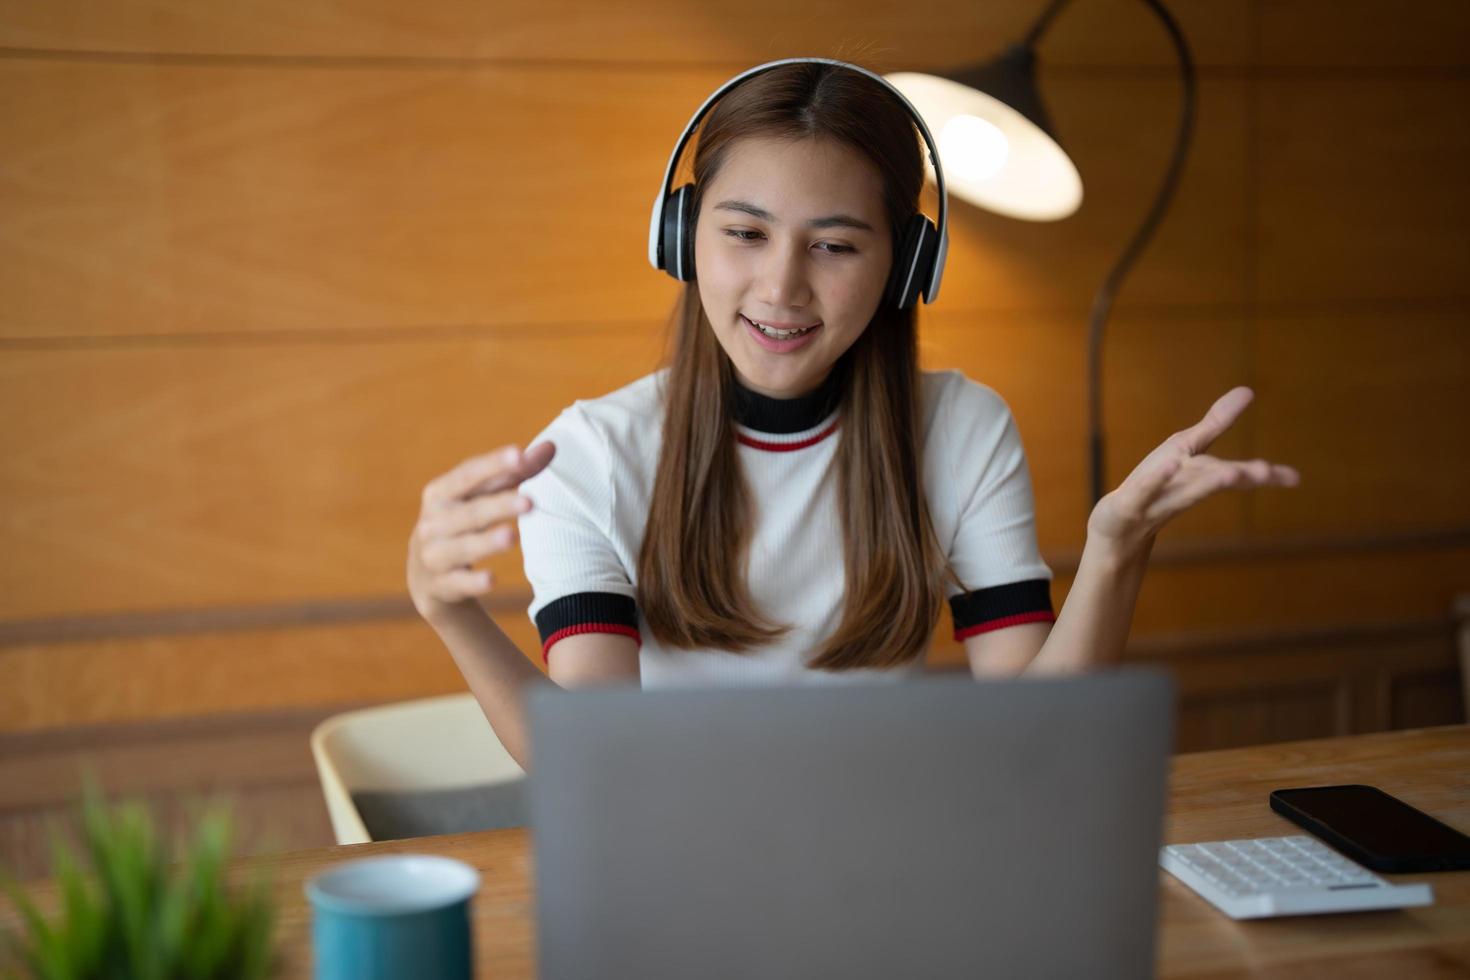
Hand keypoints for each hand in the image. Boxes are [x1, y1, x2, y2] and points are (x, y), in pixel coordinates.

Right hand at [407, 441, 555, 623]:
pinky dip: (473, 582)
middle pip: (470, 512)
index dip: (493, 465)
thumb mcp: (480, 497)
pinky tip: (491, 579)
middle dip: (499, 506)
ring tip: (512, 536)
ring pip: (463, 547)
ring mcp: (434, 555)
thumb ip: (515, 473)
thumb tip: (553, 446)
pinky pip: (458, 583)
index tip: (519, 454)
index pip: (468, 475)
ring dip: (486, 542)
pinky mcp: (441, 585)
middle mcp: (433, 522)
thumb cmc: (463, 521)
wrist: (425, 575)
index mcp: (441, 493)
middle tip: (529, 502)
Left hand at [1087, 387, 1299, 553]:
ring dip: (1208, 482)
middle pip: (1212, 481)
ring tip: (1233, 474)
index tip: (1295, 479)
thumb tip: (1248, 390)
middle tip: (1268, 473)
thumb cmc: (1153, 487)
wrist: (1114, 533)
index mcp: (1197, 478)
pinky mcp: (1125, 506)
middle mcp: (1179, 492)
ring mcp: (1152, 501)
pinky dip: (1157, 479)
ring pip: (1184, 492)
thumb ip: (1216, 424)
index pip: (1233, 475)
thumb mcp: (1183, 450)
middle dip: (1239, 476)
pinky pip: (1142, 491)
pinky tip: (1169, 465)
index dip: (1263, 476)